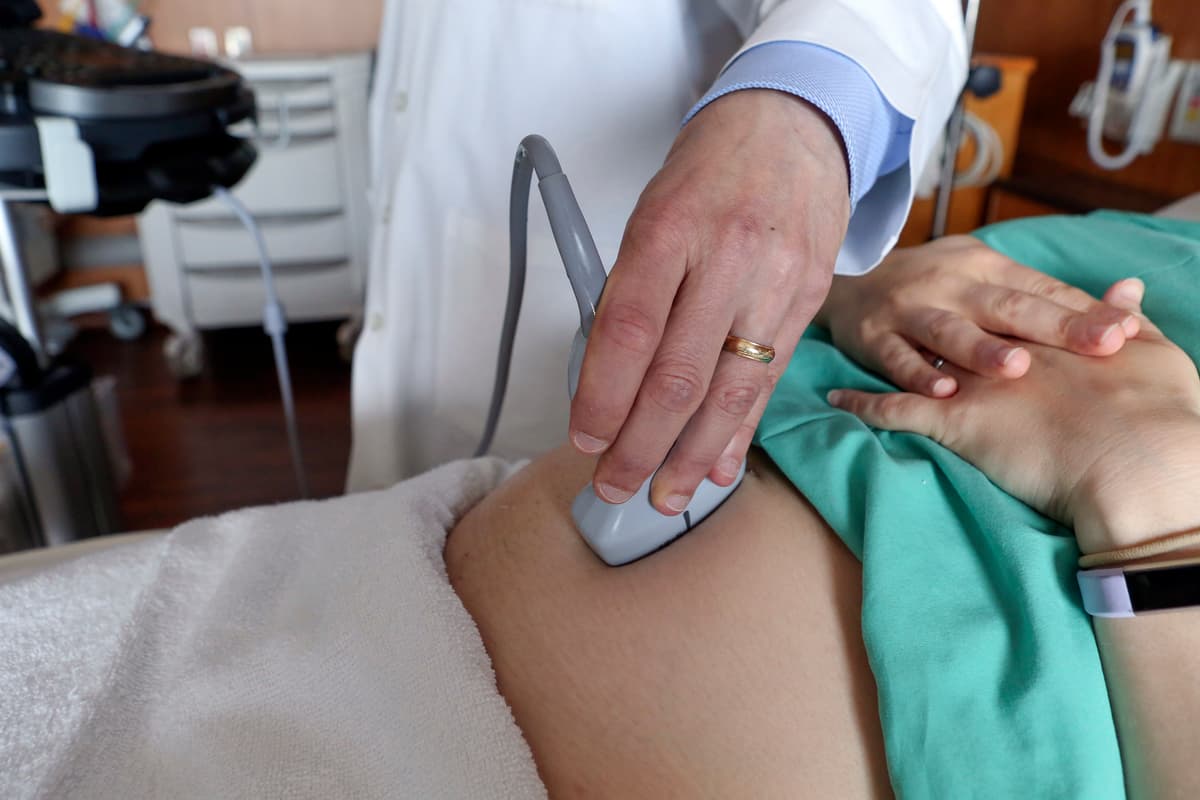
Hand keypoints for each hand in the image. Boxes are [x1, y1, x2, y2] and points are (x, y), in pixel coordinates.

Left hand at [569, 90, 849, 513]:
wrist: (796, 123)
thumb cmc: (708, 170)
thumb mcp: (652, 212)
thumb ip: (632, 290)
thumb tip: (608, 381)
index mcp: (670, 228)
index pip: (628, 330)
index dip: (603, 396)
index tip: (585, 439)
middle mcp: (728, 257)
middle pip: (679, 376)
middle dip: (642, 445)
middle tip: (615, 486)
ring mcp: (777, 281)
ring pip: (730, 391)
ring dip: (692, 456)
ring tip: (665, 497)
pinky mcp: (810, 299)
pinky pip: (769, 380)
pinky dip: (740, 431)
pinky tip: (719, 467)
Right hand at [815, 236, 1140, 397]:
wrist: (848, 281)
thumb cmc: (932, 285)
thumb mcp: (981, 275)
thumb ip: (1040, 294)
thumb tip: (1124, 305)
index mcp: (982, 266)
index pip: (1039, 289)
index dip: (1081, 310)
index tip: (1123, 331)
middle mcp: (949, 284)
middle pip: (1005, 306)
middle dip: (1053, 326)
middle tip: (1097, 345)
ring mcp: (909, 310)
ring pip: (949, 330)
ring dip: (982, 350)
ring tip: (1017, 368)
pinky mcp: (874, 337)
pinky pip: (898, 359)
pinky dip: (919, 375)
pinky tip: (944, 391)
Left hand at [828, 277, 1199, 553]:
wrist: (1137, 458)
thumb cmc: (1156, 412)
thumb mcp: (1152, 357)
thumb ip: (1131, 320)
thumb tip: (1128, 292)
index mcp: (1046, 331)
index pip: (1008, 305)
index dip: (986, 299)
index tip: (965, 289)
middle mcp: (1002, 346)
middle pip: (955, 322)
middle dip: (928, 312)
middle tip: (903, 303)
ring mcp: (973, 382)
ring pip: (915, 359)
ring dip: (885, 351)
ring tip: (855, 339)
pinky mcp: (953, 421)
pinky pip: (893, 411)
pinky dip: (863, 405)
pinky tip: (835, 399)